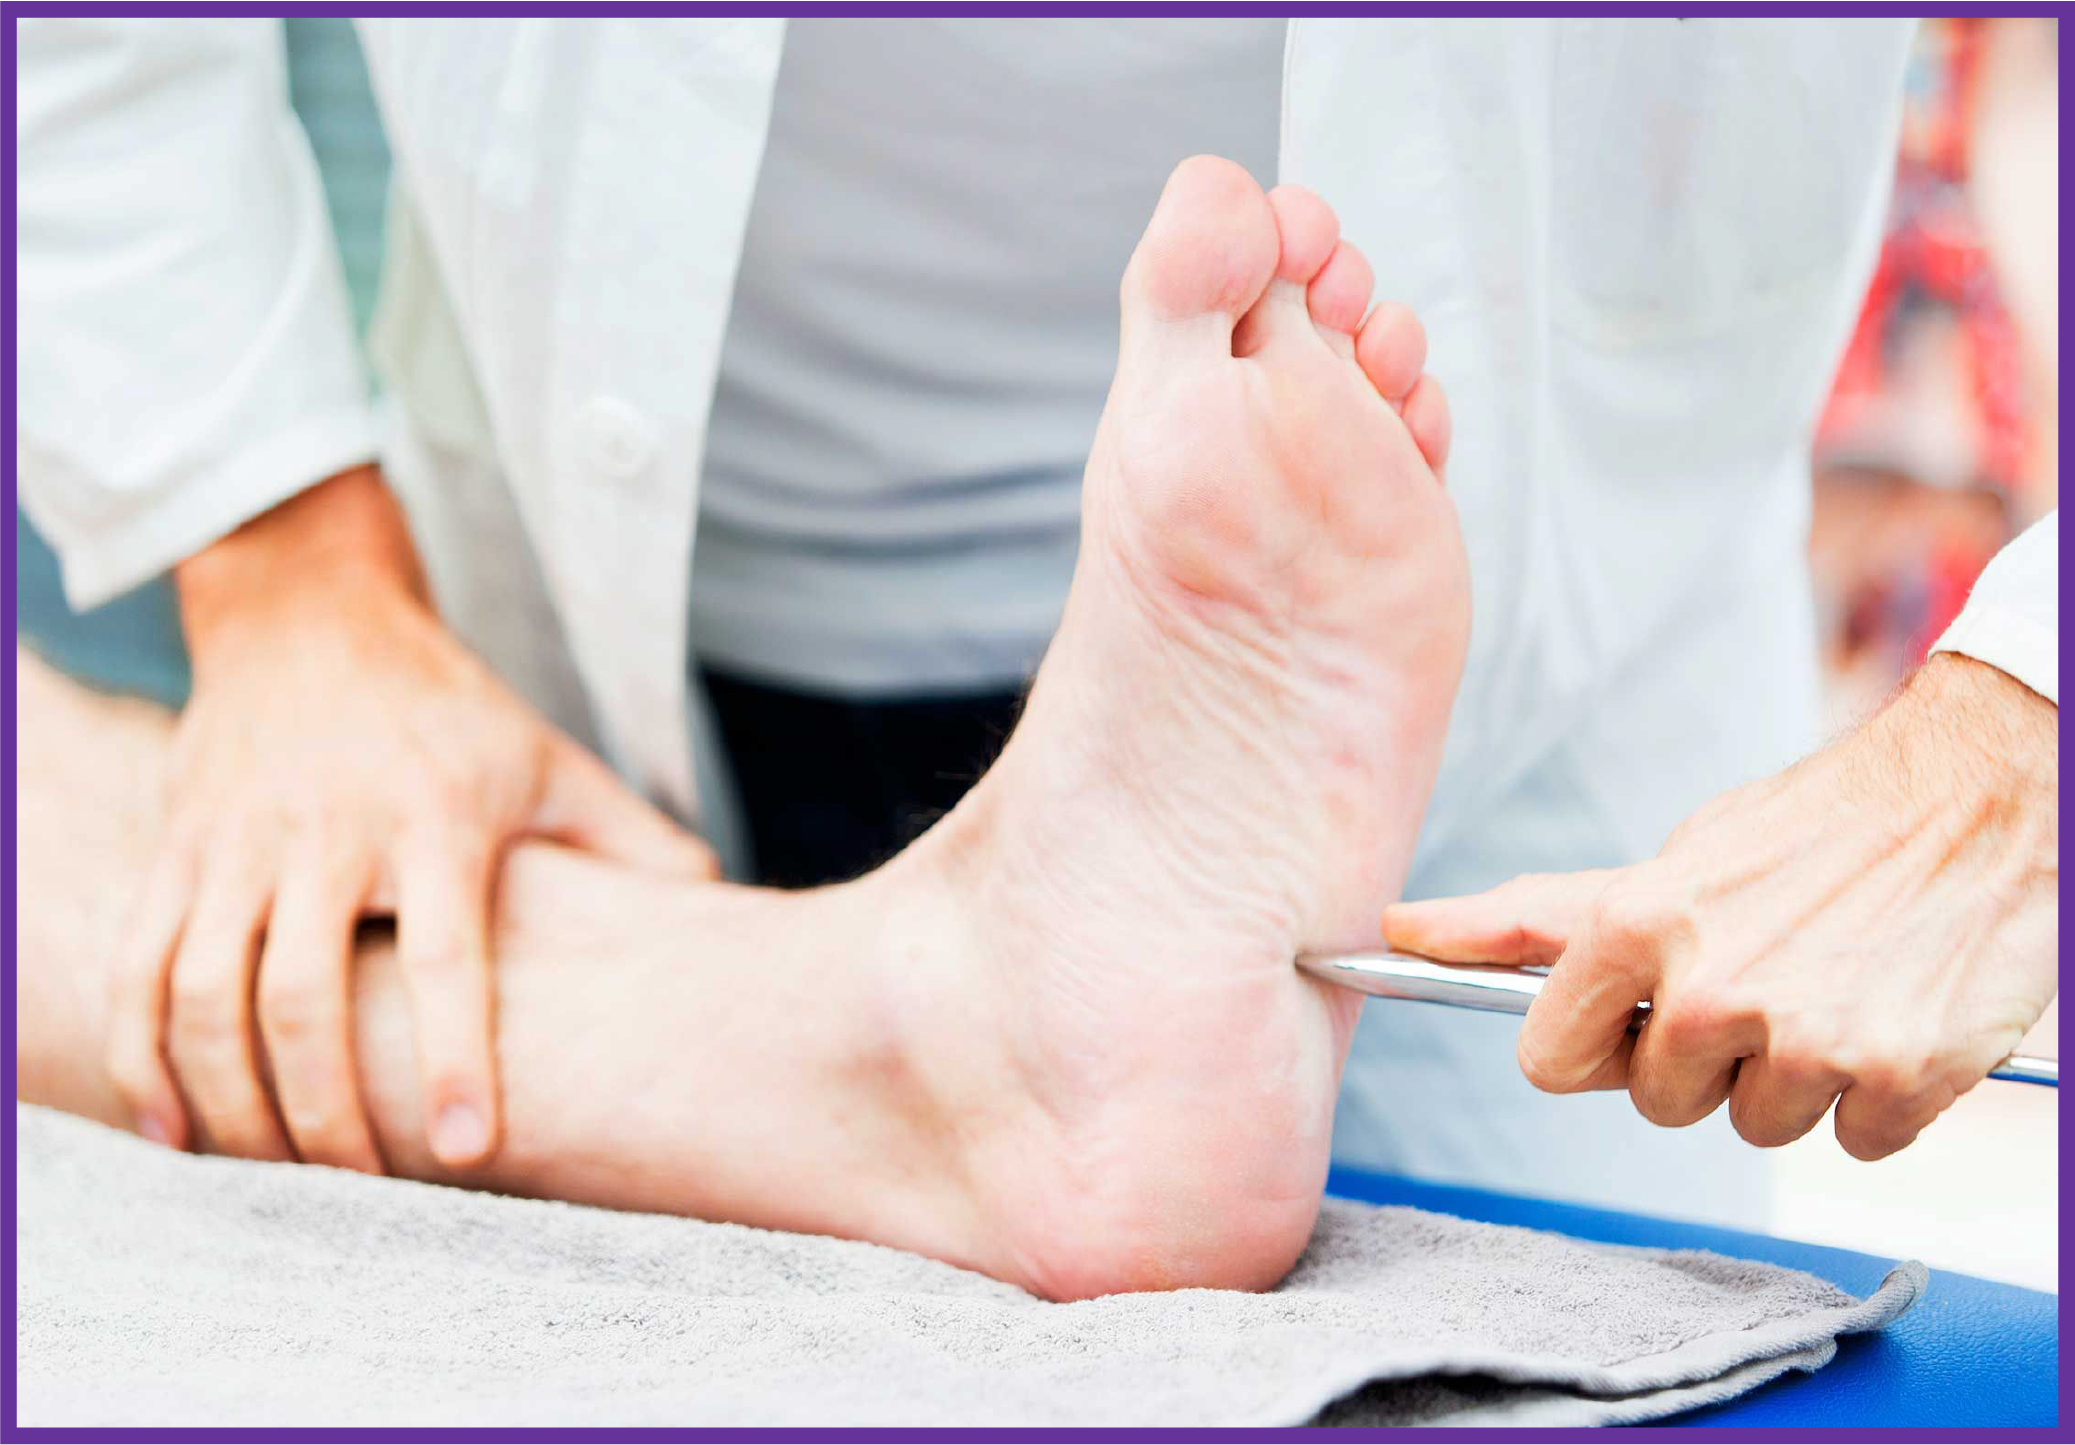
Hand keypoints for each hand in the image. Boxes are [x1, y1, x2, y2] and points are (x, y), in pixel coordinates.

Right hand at [106, 467, 716, 1171]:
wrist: (312, 617)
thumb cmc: (451, 713)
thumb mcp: (551, 764)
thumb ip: (633, 843)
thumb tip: (722, 910)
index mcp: (435, 818)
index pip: (444, 956)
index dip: (455, 1057)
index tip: (469, 1149)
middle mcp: (326, 831)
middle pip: (305, 995)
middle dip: (328, 1111)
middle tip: (362, 1193)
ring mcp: (236, 840)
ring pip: (205, 993)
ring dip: (232, 1103)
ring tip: (276, 1180)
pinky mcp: (174, 848)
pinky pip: (135, 968)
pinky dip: (142, 1060)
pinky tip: (177, 1132)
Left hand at [1383, 654, 2056, 1158]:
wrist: (1981, 795)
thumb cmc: (1807, 831)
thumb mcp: (1664, 864)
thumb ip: (1534, 919)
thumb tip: (1401, 932)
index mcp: (1635, 928)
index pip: (1547, 1063)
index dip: (1594, 1046)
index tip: (1635, 1014)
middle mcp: (1710, 990)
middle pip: (1657, 1104)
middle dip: (1704, 1059)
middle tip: (1765, 977)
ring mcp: (1807, 1041)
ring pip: (1756, 1128)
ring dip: (1793, 1078)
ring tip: (1834, 984)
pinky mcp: (1898, 1080)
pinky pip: (1854, 1141)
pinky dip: (1879, 1096)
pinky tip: (1892, 1013)